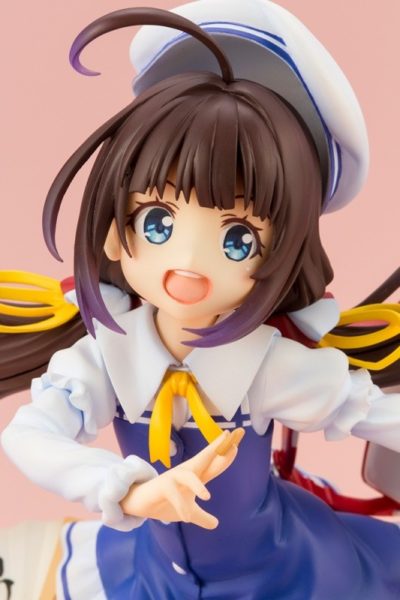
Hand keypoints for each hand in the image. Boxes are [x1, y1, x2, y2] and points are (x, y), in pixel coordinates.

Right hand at [120, 428, 243, 528]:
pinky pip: (173, 496)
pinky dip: (179, 507)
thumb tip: (215, 524)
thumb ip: (202, 516)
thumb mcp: (187, 512)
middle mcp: (186, 473)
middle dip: (218, 447)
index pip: (213, 464)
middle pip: (204, 457)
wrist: (139, 504)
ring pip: (188, 475)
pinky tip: (185, 518)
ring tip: (206, 498)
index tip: (237, 445)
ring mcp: (174, 478)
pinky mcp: (161, 487)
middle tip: (231, 435)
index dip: (225, 455)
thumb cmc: (165, 502)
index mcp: (195, 477)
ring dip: (197, 485)